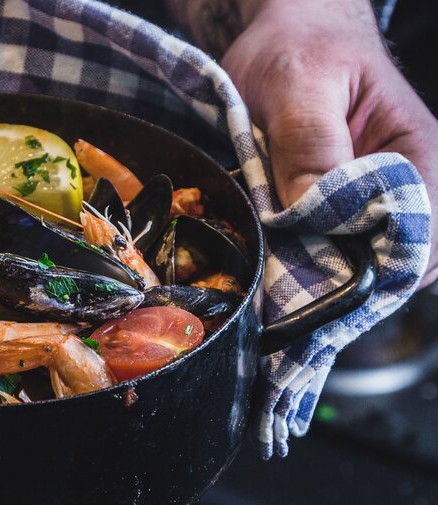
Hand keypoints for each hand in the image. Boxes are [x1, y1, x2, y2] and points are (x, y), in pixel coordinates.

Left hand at [165, 0, 437, 284]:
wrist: (282, 32)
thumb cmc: (299, 46)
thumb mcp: (298, 84)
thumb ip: (309, 142)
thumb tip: (311, 211)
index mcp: (417, 157)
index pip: (421, 240)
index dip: (375, 273)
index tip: (319, 281)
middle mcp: (402, 187)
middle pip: (387, 264)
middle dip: (338, 282)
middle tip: (284, 285)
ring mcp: (366, 201)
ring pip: (353, 264)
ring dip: (313, 276)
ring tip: (274, 274)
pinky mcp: (331, 208)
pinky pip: (323, 250)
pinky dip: (297, 260)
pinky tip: (271, 256)